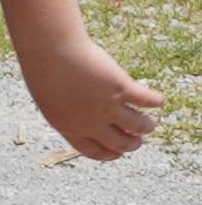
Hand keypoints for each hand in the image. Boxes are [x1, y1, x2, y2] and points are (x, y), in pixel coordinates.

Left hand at [25, 29, 168, 163]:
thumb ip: (67, 110)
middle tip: (139, 139)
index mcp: (68, 127)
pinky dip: (156, 101)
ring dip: (147, 126)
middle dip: (133, 144)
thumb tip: (84, 113)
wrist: (49, 51)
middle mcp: (90, 123)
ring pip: (139, 126)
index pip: (93, 150)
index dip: (110, 154)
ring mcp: (107, 107)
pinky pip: (147, 100)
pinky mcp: (121, 88)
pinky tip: (159, 101)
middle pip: (120, 143)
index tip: (119, 153)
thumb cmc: (44, 68)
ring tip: (152, 123)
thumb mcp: (49, 97)